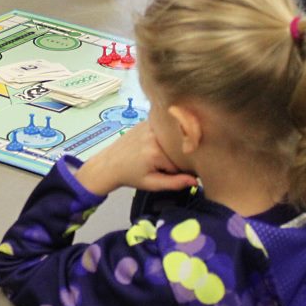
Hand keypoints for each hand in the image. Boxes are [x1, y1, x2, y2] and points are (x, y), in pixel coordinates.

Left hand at [74, 122, 196, 195]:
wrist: (110, 164)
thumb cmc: (131, 176)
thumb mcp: (152, 184)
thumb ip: (174, 183)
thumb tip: (196, 180)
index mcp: (156, 152)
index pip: (181, 163)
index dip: (176, 171)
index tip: (165, 173)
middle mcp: (155, 135)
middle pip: (178, 148)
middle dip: (174, 158)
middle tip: (159, 165)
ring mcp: (150, 126)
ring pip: (172, 138)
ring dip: (169, 147)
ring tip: (154, 155)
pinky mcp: (147, 122)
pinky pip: (164, 130)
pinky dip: (164, 138)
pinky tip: (152, 145)